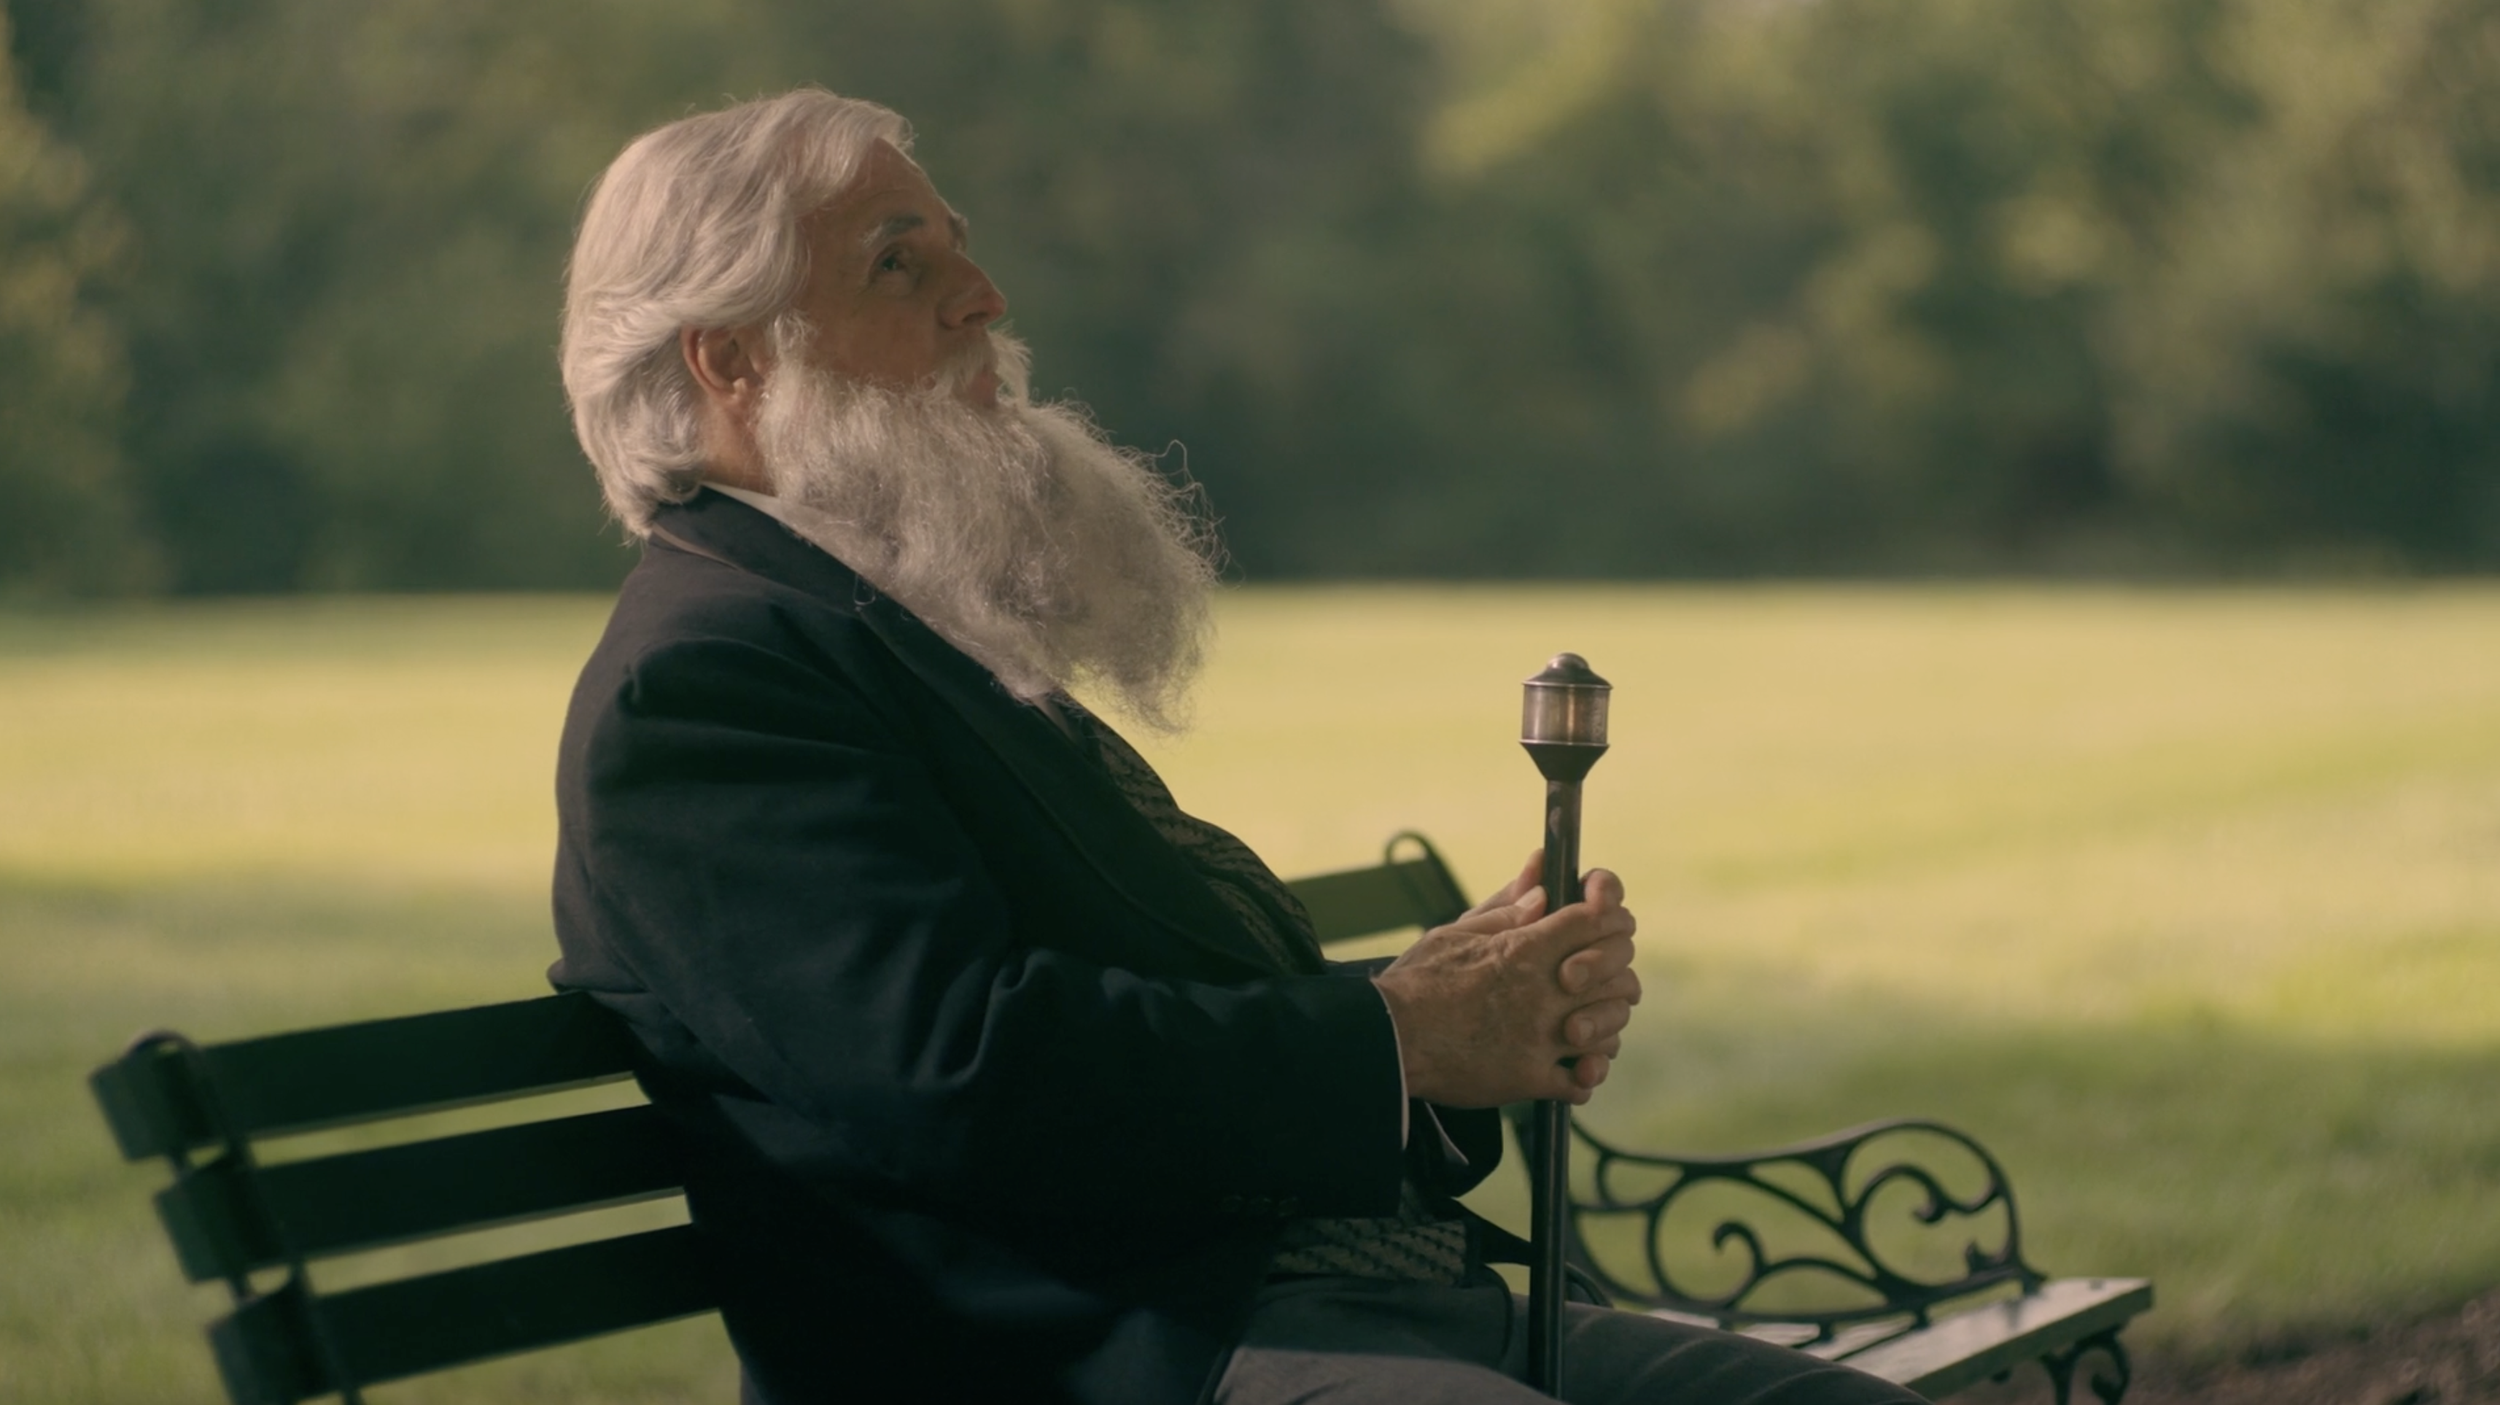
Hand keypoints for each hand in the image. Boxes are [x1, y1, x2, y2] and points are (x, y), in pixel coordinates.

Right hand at [1370, 858, 1638, 1107]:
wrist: (1388, 1040)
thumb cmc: (1415, 983)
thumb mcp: (1456, 932)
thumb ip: (1506, 909)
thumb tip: (1540, 880)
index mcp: (1526, 949)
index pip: (1601, 921)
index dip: (1612, 919)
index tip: (1603, 925)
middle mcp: (1544, 992)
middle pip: (1620, 977)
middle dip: (1615, 975)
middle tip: (1593, 981)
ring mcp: (1540, 1039)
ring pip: (1610, 1032)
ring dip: (1602, 1027)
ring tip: (1581, 1026)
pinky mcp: (1529, 1079)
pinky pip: (1581, 1084)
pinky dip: (1582, 1077)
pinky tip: (1568, 1068)